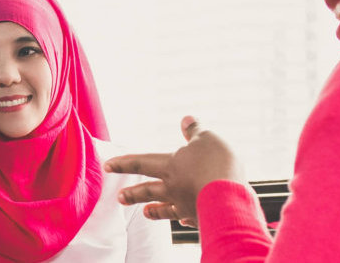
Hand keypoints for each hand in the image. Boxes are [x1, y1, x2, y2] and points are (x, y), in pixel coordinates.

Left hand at [105, 116, 241, 227]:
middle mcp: (174, 188)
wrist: (231, 198)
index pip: (141, 163)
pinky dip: (185, 219)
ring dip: (154, 210)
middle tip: (119, 198)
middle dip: (133, 194)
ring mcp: (186, 206)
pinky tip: (184, 221)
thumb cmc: (218, 164)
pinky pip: (190, 218)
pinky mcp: (201, 219)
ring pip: (165, 209)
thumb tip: (185, 118)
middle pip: (148, 191)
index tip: (107, 166)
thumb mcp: (207, 138)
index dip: (123, 163)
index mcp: (171, 166)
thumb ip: (195, 130)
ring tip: (145, 213)